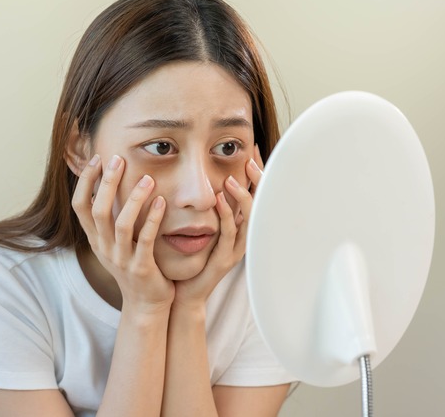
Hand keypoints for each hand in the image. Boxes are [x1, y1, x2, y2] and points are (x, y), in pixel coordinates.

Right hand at [72, 154, 173, 312]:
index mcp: (96, 239)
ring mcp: (121, 259)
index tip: (97, 159)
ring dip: (134, 199)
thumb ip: (111, 218)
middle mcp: (104, 248)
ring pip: (121, 225)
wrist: (146, 304)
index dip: (85, 182)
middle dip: (107, 183)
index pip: (80, 206)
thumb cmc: (134, 265)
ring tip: (148, 179)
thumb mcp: (115, 242)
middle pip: (98, 211)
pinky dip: (153, 220)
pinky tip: (161, 202)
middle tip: (118, 159)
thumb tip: (110, 182)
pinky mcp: (141, 268)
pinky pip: (146, 240)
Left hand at [173, 145, 264, 306]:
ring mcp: (236, 249)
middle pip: (260, 205)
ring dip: (241, 197)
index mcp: (240, 228)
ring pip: (248, 218)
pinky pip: (228, 233)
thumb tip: (208, 176)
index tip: (254, 151)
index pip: (256, 196)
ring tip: (231, 179)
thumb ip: (210, 207)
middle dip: (258, 182)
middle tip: (250, 161)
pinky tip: (219, 200)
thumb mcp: (205, 227)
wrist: (184, 293)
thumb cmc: (191, 259)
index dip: (258, 175)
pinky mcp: (224, 260)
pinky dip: (226, 215)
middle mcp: (243, 238)